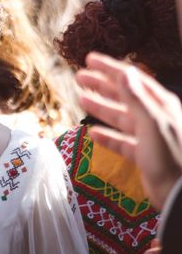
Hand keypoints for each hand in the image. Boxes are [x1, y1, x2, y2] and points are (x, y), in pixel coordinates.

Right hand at [76, 52, 181, 208]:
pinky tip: (93, 133)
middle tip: (80, 77)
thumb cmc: (171, 156)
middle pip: (124, 95)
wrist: (180, 194)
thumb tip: (124, 72)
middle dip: (102, 85)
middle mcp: (155, 117)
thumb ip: (136, 98)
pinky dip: (107, 137)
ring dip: (101, 107)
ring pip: (120, 117)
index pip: (132, 79)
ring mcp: (149, 136)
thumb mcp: (152, 123)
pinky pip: (121, 141)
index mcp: (160, 105)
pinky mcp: (143, 154)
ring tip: (81, 99)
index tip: (90, 59)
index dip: (110, 68)